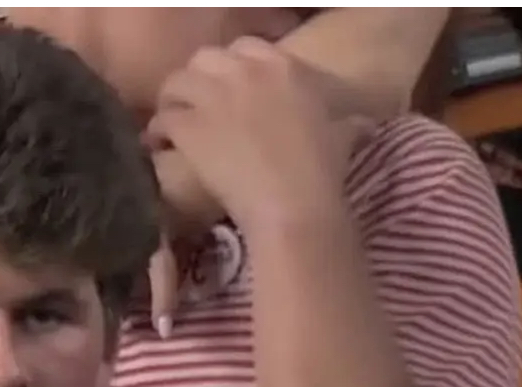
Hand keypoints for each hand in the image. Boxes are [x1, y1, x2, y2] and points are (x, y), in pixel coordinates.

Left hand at [146, 37, 370, 231]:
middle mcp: (245, 71)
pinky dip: (158, 132)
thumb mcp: (344, 133)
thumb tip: (363, 122)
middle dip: (197, 81)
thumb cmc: (324, 173)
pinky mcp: (191, 126)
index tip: (226, 91)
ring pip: (176, 83)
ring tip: (171, 126)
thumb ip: (347, 118)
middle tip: (195, 107)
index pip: (245, 47)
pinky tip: (161, 147)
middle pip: (203, 59)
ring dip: (171, 103)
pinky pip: (163, 118)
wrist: (292, 203)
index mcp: (284, 66)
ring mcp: (215, 96)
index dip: (230, 69)